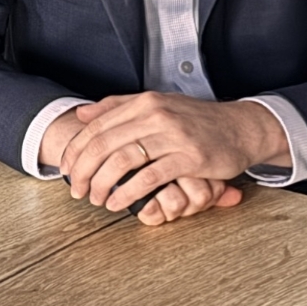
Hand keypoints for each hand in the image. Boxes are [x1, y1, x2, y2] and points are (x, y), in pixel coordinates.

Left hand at [51, 93, 282, 215]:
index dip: (75, 150)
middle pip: (103, 144)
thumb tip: (83, 114)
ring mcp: (172, 136)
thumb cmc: (197, 121)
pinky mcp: (188, 158)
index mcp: (144, 102)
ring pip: (121, 161)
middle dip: (82, 171)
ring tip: (96, 199)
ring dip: (102, 184)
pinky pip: (148, 178)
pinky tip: (119, 203)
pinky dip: (128, 193)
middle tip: (75, 190)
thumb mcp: (158, 104)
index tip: (65, 169)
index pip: (97, 126)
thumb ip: (119, 106)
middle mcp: (155, 115)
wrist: (241, 128)